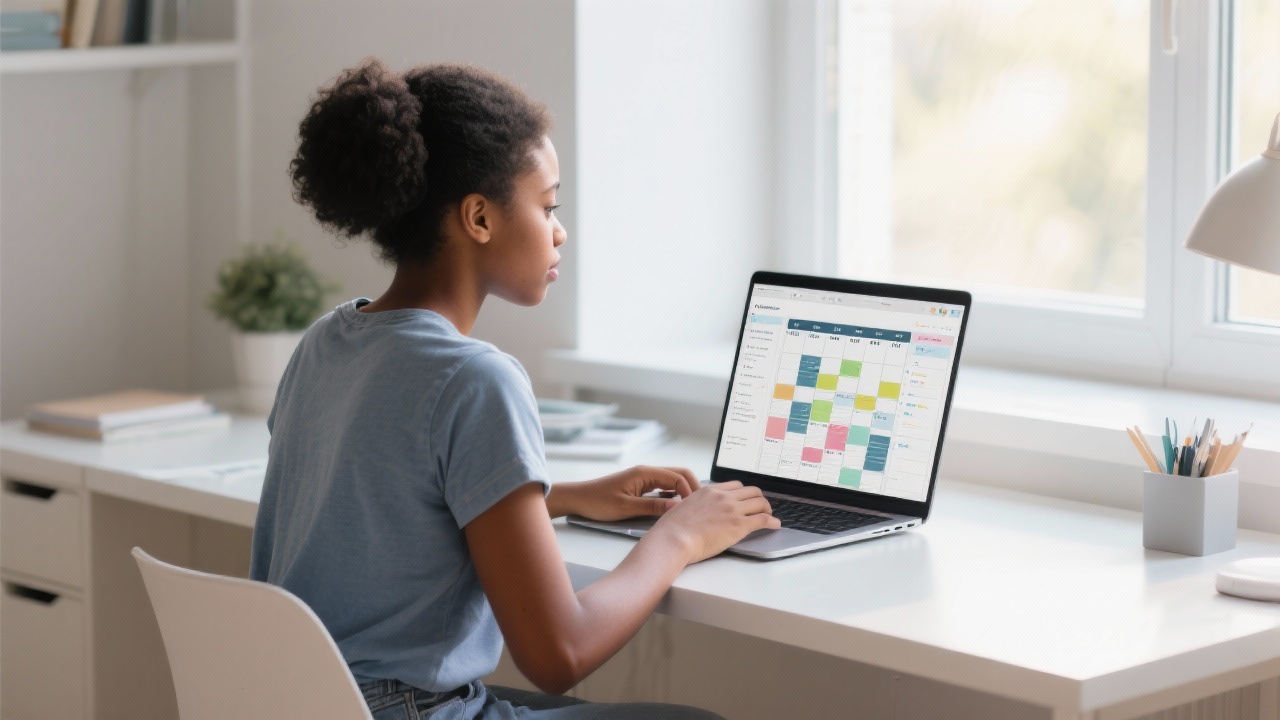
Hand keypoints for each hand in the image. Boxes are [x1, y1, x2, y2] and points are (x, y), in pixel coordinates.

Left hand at [545, 465, 698, 520]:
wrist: (578, 499)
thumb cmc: (597, 502)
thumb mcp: (625, 508)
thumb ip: (652, 508)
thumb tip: (677, 508)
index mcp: (645, 473)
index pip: (677, 477)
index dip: (690, 491)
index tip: (695, 508)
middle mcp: (647, 472)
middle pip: (679, 474)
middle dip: (692, 488)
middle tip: (700, 508)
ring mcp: (644, 479)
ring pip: (672, 481)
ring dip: (683, 492)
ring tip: (692, 510)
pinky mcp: (641, 486)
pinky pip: (663, 488)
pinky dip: (673, 496)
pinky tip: (675, 509)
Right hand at [644, 481, 779, 563]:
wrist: (674, 538)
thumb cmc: (673, 528)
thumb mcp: (683, 506)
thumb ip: (694, 505)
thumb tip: (693, 510)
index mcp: (710, 490)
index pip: (735, 485)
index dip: (744, 493)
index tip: (746, 499)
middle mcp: (723, 496)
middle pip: (751, 491)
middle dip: (758, 499)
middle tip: (761, 508)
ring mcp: (733, 510)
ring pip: (760, 503)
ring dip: (767, 509)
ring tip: (769, 516)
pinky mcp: (739, 526)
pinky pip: (763, 519)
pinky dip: (772, 521)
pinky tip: (775, 525)